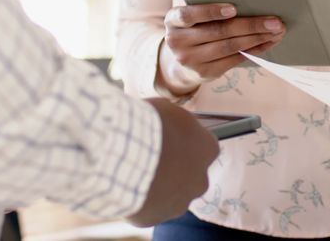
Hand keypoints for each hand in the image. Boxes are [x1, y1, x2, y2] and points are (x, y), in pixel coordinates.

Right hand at [128, 98, 218, 225]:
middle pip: (190, 175)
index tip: (172, 140)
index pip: (205, 147)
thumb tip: (172, 124)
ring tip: (134, 170)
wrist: (122, 152)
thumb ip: (176, 124)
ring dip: (158, 186)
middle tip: (152, 157)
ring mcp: (179, 202)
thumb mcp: (167, 111)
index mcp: (207, 149)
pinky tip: (125, 184)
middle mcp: (200, 179)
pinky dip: (139, 199)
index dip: (187, 144)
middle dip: (175, 169)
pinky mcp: (155, 217)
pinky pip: (148, 208)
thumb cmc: (147, 125)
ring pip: (171, 195)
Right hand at [160, 4, 285, 93]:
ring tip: (276, 32)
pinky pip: (234, 60)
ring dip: (257, 38)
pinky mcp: (206, 72)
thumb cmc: (192, 30)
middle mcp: (178, 41)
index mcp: (173, 21)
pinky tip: (266, 43)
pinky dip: (254, 50)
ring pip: (230, 47)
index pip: (189, 15)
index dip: (211, 12)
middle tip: (273, 21)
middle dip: (250, 25)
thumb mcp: (190, 17)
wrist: (180, 63)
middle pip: (219, 32)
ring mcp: (191, 60)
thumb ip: (205, 9)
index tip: (233, 8)